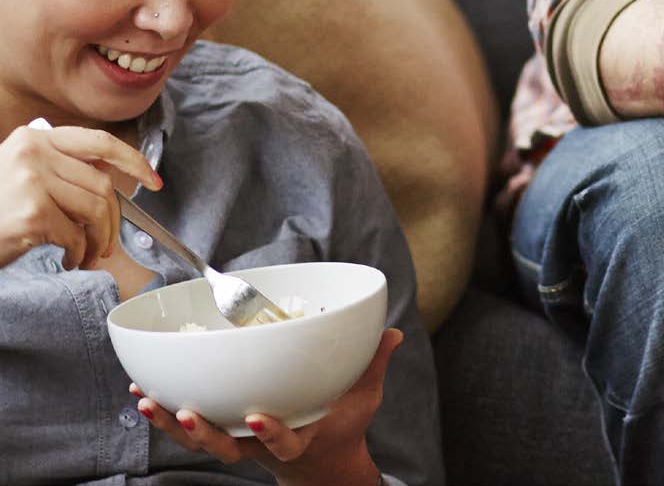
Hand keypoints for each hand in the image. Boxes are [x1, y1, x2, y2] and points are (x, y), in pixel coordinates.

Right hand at [0, 123, 160, 269]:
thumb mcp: (23, 174)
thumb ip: (62, 168)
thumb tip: (113, 177)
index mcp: (37, 137)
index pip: (100, 142)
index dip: (133, 162)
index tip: (154, 181)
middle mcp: (34, 152)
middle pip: (101, 184)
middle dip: (113, 220)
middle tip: (106, 244)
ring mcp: (32, 181)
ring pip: (95, 210)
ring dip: (98, 241)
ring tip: (85, 255)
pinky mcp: (31, 213)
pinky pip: (76, 235)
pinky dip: (78, 253)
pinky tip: (66, 259)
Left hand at [132, 327, 400, 484]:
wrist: (320, 460)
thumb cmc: (341, 421)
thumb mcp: (363, 397)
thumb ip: (374, 363)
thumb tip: (393, 332)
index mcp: (298, 437)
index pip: (283, 443)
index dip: (270, 434)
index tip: (258, 417)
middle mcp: (260, 446)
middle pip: (225, 449)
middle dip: (203, 434)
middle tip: (186, 412)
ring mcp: (237, 440)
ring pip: (198, 440)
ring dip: (169, 423)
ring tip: (147, 401)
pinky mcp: (222, 429)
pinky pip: (188, 425)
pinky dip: (163, 412)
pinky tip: (143, 393)